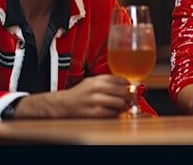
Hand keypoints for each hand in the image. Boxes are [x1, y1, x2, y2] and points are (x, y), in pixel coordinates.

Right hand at [14, 74, 131, 117]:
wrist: (63, 105)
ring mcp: (95, 101)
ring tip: (117, 106)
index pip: (121, 79)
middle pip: (123, 91)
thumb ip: (108, 81)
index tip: (130, 88)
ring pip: (120, 103)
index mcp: (97, 79)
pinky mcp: (94, 113)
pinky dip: (115, 114)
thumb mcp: (92, 82)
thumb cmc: (79, 94)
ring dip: (122, 106)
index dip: (129, 85)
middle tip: (128, 99)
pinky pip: (113, 114)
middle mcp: (96, 88)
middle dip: (128, 96)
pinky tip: (111, 111)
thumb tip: (127, 86)